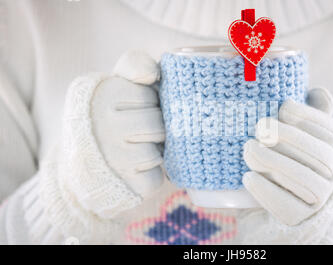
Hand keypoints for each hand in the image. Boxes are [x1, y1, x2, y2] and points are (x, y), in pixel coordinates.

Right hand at [30, 51, 164, 242]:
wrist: (79, 170)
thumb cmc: (105, 120)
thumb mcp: (112, 84)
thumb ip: (134, 65)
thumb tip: (153, 73)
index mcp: (100, 92)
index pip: (150, 93)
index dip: (147, 101)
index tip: (129, 106)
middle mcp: (102, 123)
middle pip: (158, 123)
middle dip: (152, 128)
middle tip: (131, 133)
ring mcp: (113, 157)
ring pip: (158, 152)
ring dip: (151, 153)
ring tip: (128, 152)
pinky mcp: (124, 184)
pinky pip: (156, 178)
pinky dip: (149, 177)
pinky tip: (128, 172)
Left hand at [241, 87, 332, 242]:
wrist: (292, 199)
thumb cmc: (296, 155)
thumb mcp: (306, 135)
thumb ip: (313, 113)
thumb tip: (317, 92)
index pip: (328, 131)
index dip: (307, 116)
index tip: (283, 108)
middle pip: (317, 154)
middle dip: (287, 136)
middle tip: (259, 127)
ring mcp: (320, 199)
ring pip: (301, 179)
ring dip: (271, 161)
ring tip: (248, 148)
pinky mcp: (300, 217)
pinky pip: (285, 205)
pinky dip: (265, 190)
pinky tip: (248, 177)